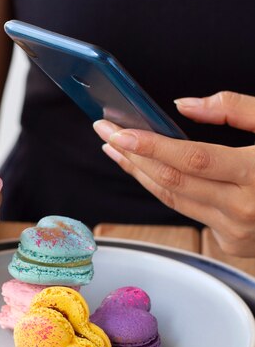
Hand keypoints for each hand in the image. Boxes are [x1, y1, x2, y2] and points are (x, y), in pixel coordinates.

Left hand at [93, 91, 254, 256]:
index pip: (192, 159)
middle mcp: (244, 208)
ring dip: (140, 174)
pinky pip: (188, 211)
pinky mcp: (231, 242)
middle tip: (105, 132)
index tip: (119, 131)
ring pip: (173, 200)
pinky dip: (165, 190)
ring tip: (117, 150)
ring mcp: (236, 230)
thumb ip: (236, 110)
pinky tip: (148, 171)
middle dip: (132, 156)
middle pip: (172, 183)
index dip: (151, 146)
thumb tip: (185, 105)